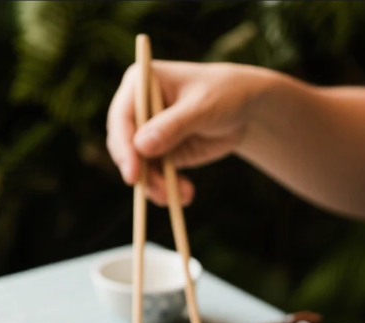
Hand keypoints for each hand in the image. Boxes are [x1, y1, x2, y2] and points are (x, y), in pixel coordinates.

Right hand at [106, 60, 270, 206]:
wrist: (242, 108)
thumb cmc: (222, 95)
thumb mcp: (201, 107)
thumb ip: (173, 126)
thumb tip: (141, 147)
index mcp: (139, 84)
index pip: (122, 118)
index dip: (124, 147)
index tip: (134, 175)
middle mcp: (138, 108)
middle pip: (125, 145)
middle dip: (141, 172)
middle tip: (161, 194)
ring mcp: (148, 132)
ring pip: (140, 166)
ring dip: (156, 186)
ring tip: (182, 196)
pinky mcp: (162, 152)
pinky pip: (156, 175)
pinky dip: (167, 188)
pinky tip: (186, 195)